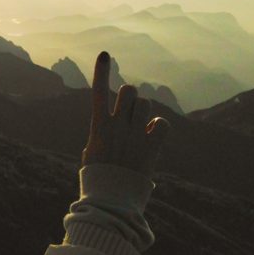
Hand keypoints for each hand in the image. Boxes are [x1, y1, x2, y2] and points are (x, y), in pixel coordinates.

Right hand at [82, 51, 167, 175]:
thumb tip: (108, 125)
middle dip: (131, 96)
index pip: (98, 92)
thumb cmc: (98, 178)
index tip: (104, 54)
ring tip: (139, 128)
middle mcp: (117, 127)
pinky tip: (152, 136)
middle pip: (129, 92)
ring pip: (145, 105)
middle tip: (130, 111)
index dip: (101, 71)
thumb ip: (101, 133)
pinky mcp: (150, 148)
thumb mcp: (92, 152)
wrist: (111, 200)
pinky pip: (161, 124)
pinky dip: (159, 127)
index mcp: (99, 127)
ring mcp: (134, 136)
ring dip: (144, 112)